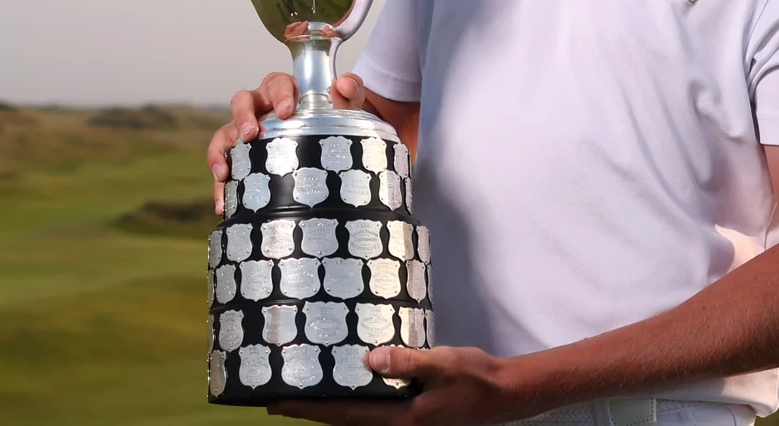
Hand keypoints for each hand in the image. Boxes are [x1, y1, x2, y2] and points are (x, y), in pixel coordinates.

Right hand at [205, 72, 369, 213]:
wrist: (324, 147)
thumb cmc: (330, 119)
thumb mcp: (344, 106)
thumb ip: (350, 91)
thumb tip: (342, 83)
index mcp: (284, 91)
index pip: (277, 83)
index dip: (279, 94)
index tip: (285, 111)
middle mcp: (260, 107)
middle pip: (242, 100)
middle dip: (243, 116)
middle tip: (251, 134)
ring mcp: (246, 130)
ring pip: (225, 132)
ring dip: (221, 150)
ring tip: (225, 172)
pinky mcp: (238, 154)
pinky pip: (222, 163)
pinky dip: (219, 183)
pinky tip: (223, 203)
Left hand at [266, 346, 536, 425]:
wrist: (506, 394)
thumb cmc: (476, 378)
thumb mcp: (443, 364)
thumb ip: (407, 363)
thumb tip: (369, 359)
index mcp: (400, 419)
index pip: (343, 415)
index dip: (308, 409)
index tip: (275, 403)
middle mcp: (397, 425)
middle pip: (342, 420)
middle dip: (308, 411)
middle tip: (272, 399)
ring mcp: (403, 421)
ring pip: (355, 416)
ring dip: (327, 407)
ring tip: (299, 392)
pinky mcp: (410, 412)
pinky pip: (370, 409)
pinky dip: (350, 401)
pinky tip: (343, 384)